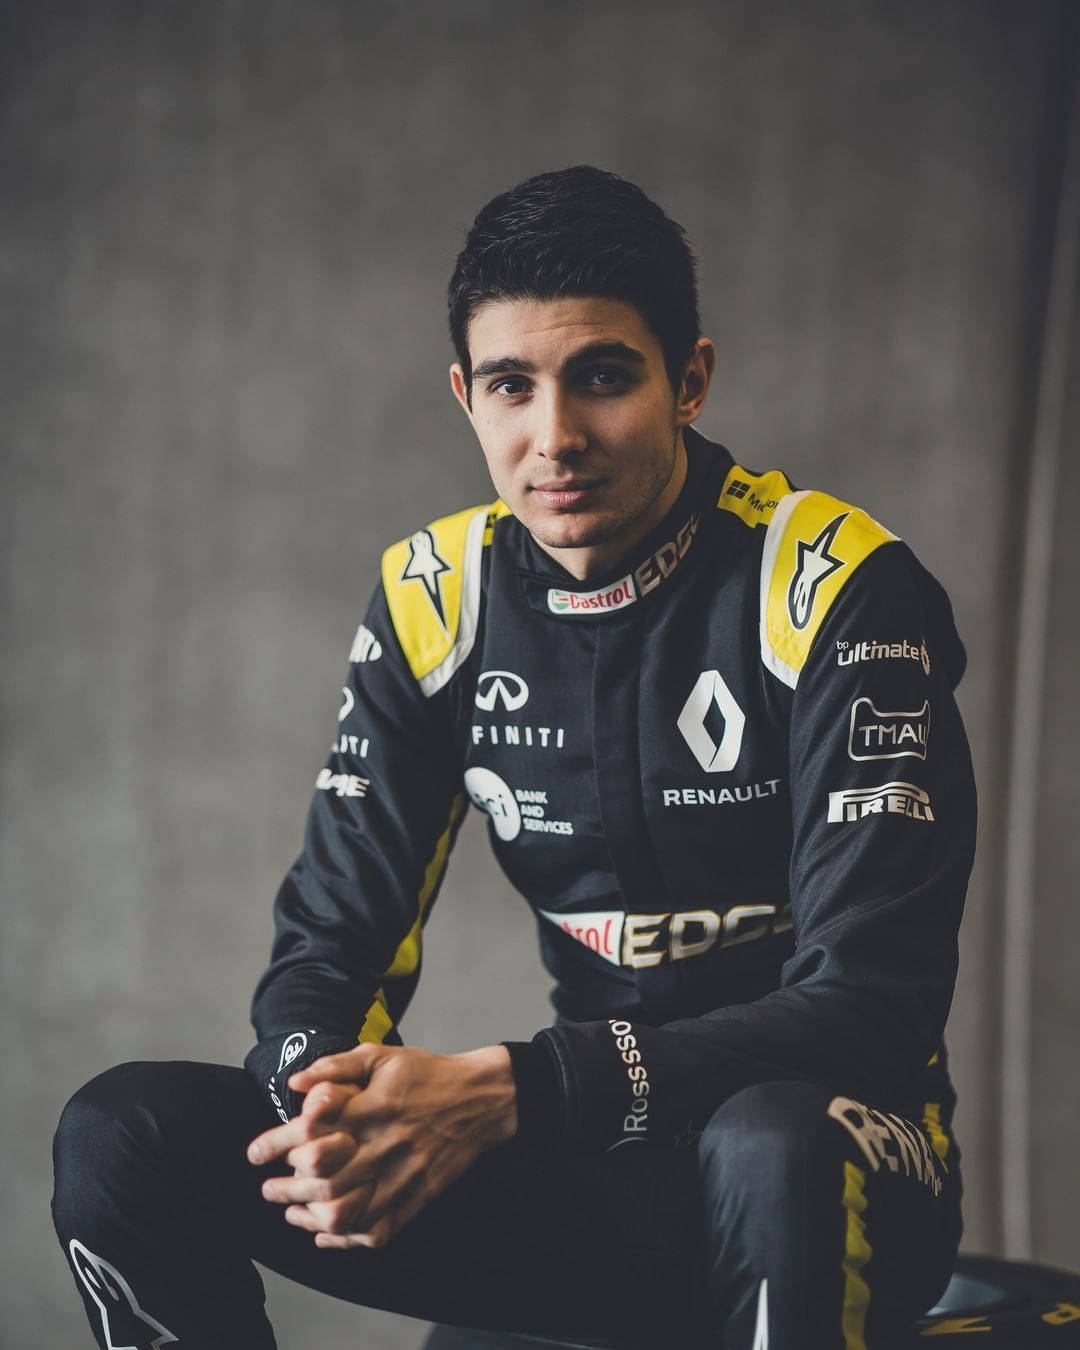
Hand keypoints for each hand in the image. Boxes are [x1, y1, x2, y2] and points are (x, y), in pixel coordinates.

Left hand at [246, 1043, 516, 1248]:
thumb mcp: (381, 1056)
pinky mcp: (417, 1197)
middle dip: (284, 1188)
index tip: (255, 1152)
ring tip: (292, 1211)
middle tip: (267, 1188)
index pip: (310, 1132)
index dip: (275, 1144)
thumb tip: (294, 1084)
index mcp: (372, 1107)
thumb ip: (335, 1067)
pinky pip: (376, 1231)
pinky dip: (345, 1240)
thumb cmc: (425, 1074)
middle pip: (321, 1180)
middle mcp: (385, 1145)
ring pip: (346, 1213)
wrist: (481, 1099)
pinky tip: (326, 1234)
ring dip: (309, 1218)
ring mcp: (403, 1176)